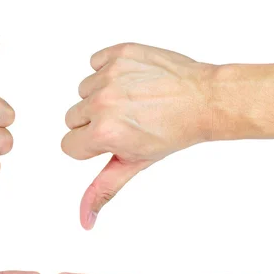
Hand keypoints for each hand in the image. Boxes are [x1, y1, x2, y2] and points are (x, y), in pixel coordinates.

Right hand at [63, 43, 215, 228]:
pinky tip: (131, 81)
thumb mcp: (134, 164)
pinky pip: (95, 62)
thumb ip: (104, 190)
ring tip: (132, 100)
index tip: (115, 140)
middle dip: (93, 121)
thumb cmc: (173, 134)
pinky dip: (108, 70)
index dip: (91, 146)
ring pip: (83, 91)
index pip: (69, 145)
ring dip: (101, 95)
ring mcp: (110, 75)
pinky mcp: (119, 52)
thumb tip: (85, 220)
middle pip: (72, 118)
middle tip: (126, 121)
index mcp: (104, 133)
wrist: (205, 100)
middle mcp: (103, 102)